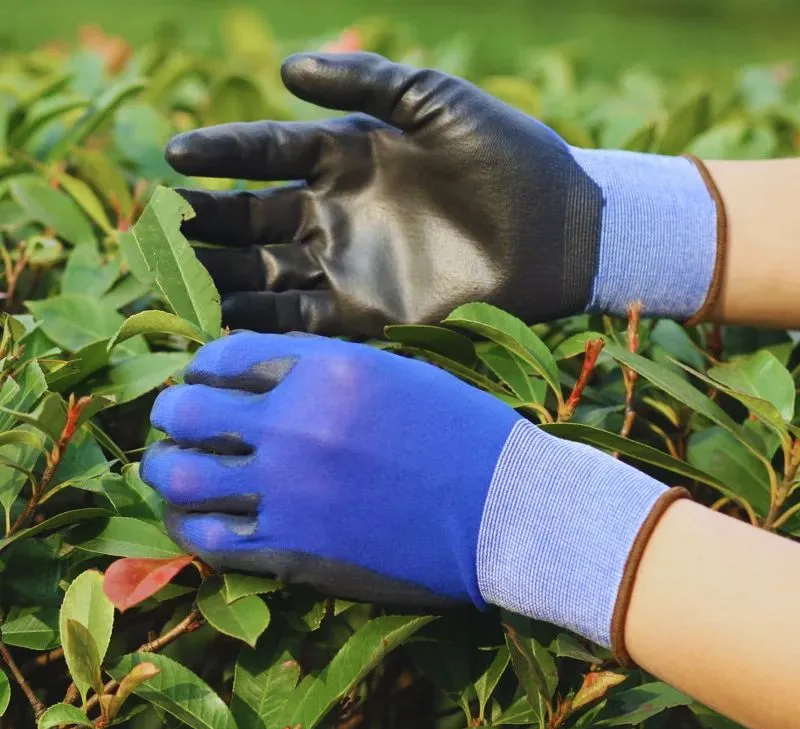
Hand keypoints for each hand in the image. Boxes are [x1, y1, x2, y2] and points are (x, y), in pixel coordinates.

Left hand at [140, 332, 682, 655]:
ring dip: (165, 469)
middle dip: (171, 412)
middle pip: (188, 412)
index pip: (225, 357)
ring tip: (169, 468)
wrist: (508, 511)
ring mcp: (288, 490)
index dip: (202, 367)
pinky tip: (193, 519)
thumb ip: (326, 370)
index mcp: (325, 369)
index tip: (201, 380)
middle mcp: (294, 424)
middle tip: (175, 421)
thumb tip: (264, 377)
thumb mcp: (397, 375)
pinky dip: (188, 526)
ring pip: (184, 477)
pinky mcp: (293, 549)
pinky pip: (209, 540)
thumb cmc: (466, 436)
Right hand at [165, 52, 605, 336]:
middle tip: (166, 222)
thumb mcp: (439, 102)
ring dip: (224, 273)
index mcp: (349, 156)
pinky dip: (266, 320)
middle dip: (210, 220)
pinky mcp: (369, 314)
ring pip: (268, 272)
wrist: (558, 232)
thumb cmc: (507, 157)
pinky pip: (303, 320)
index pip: (270, 152)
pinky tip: (228, 316)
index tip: (177, 153)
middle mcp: (338, 213)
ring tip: (181, 273)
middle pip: (255, 219)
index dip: (225, 153)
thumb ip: (367, 82)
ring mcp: (350, 265)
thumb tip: (284, 66)